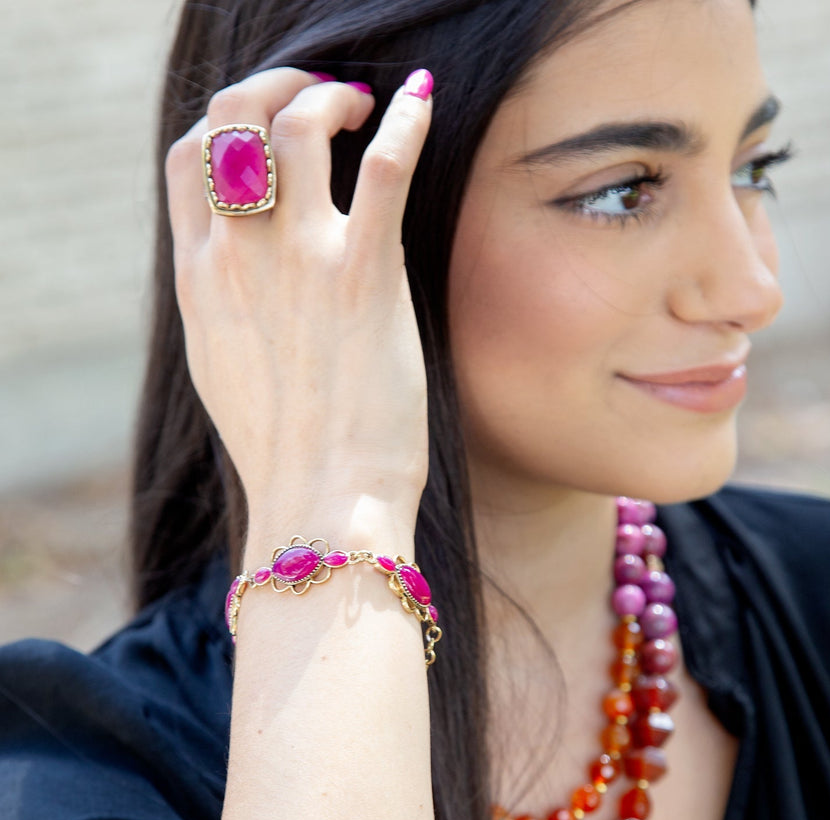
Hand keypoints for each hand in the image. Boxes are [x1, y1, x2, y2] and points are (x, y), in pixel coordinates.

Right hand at [164, 68, 433, 533]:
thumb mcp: (223, 373)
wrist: (321, 502)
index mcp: (198, 279)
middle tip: (321, 98)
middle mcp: (236, 255)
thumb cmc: (284, 454)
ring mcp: (298, 260)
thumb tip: (239, 277)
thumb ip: (222, 308)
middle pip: (232, 120)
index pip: (189, 159)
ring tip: (366, 103)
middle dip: (273, 88)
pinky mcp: (363, 275)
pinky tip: (420, 100)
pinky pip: (383, 167)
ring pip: (296, 124)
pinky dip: (405, 120)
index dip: (225, 125)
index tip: (265, 129)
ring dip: (332, 94)